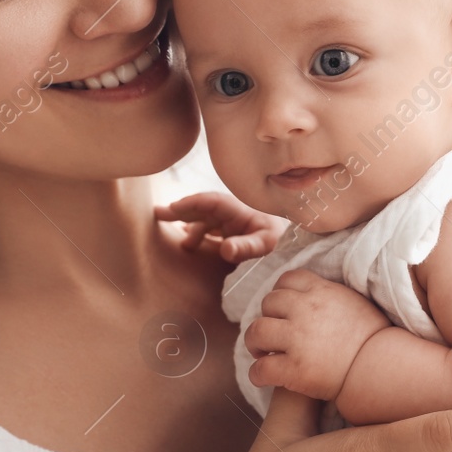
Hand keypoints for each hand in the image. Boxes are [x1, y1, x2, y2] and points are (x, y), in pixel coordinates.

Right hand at [154, 191, 287, 261]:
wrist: (293, 241)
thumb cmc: (280, 239)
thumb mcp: (265, 243)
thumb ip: (246, 246)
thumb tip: (225, 250)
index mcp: (238, 210)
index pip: (211, 201)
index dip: (191, 203)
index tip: (173, 207)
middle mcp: (231, 213)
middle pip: (202, 208)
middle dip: (181, 209)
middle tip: (158, 213)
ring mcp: (230, 222)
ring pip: (203, 219)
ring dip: (187, 223)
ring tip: (172, 233)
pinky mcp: (230, 231)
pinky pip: (208, 229)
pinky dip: (195, 232)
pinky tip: (186, 241)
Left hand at [245, 269, 389, 399]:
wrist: (383, 367)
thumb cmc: (374, 338)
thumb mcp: (355, 302)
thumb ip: (330, 294)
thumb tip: (314, 294)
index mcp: (321, 291)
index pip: (287, 279)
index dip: (280, 293)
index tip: (283, 309)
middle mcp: (305, 310)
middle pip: (268, 303)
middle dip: (268, 317)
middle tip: (273, 334)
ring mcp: (297, 339)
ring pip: (256, 331)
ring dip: (255, 343)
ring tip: (262, 352)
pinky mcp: (294, 369)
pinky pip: (261, 368)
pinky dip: (258, 374)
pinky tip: (264, 377)